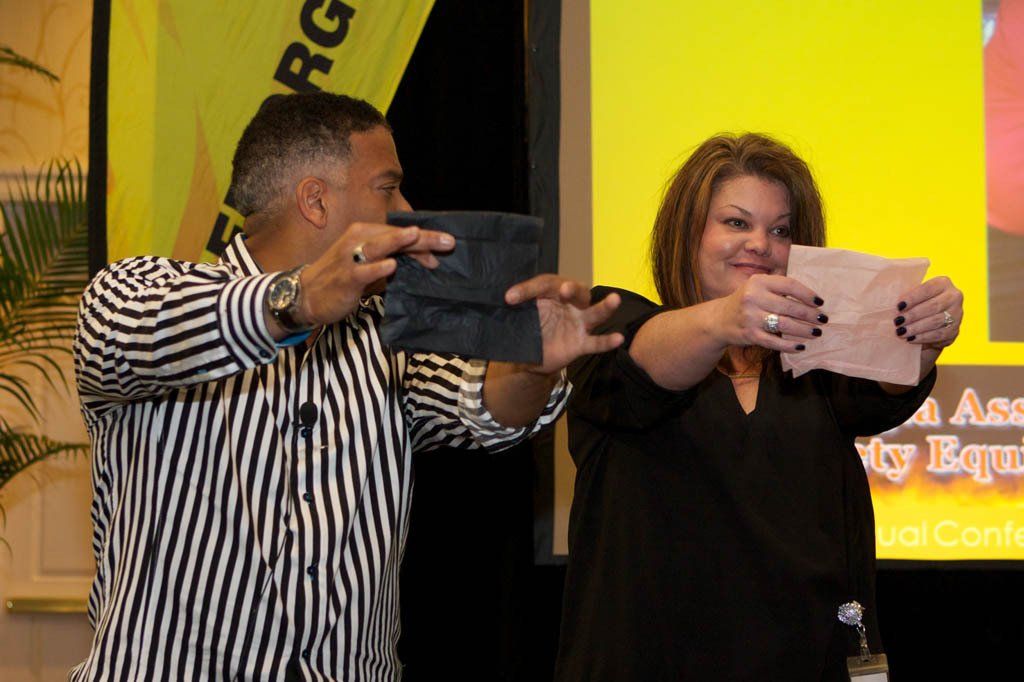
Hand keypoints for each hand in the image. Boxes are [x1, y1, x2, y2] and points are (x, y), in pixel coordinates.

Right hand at [298, 222, 453, 325]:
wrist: (306, 295)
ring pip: (378, 246)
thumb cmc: (342, 277)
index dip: (423, 240)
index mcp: (365, 233)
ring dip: (397, 241)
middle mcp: (358, 240)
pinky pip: (362, 271)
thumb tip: (425, 258)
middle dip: (422, 238)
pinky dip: (377, 267)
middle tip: (448, 241)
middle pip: (394, 236)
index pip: (398, 233)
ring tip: (416, 236)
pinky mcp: (345, 278)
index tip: (446, 246)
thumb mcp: (369, 263)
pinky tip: (391, 266)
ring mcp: (350, 258)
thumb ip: (393, 258)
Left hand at [504, 275, 623, 374]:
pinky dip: (608, 341)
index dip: (528, 290)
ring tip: (615, 299)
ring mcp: (578, 324)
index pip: (546, 284)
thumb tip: (508, 299)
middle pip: (578, 292)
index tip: (509, 298)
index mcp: (554, 292)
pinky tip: (618, 339)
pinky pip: (596, 342)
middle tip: (564, 289)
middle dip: (573, 290)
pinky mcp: (581, 343)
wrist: (531, 355)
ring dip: (605, 307)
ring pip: (595, 313)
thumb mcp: (521, 314)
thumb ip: (518, 305)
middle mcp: (570, 305)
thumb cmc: (530, 326)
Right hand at [711, 274, 825, 351]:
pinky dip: (789, 346)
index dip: (808, 294)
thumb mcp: (758, 287)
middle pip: (790, 307)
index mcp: (758, 282)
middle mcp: (753, 297)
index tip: (820, 303)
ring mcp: (750, 317)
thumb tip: (811, 300)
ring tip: (816, 333)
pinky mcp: (749, 335)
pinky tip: (800, 346)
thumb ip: (779, 288)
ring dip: (804, 330)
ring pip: (785, 325)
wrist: (720, 319)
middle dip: (810, 315)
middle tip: (823, 320)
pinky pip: (774, 342)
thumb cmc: (747, 302)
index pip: (790, 286)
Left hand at [894, 276, 962, 351]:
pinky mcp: (955, 330)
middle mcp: (954, 297)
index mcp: (943, 283)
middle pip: (933, 306)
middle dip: (913, 315)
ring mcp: (957, 314)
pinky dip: (923, 337)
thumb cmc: (917, 305)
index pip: (928, 288)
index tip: (898, 306)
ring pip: (936, 321)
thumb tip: (891, 303)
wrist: (930, 322)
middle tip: (897, 321)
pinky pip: (939, 334)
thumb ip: (907, 297)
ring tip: (901, 331)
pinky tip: (910, 338)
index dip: (913, 297)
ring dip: (916, 327)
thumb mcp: (913, 296)